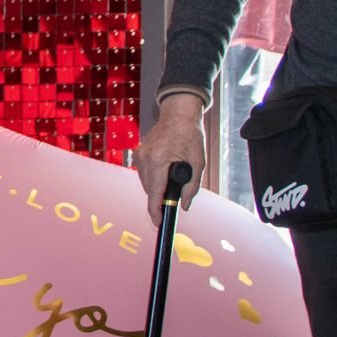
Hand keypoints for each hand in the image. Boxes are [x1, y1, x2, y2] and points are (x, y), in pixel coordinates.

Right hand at [138, 94, 206, 228]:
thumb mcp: (198, 163)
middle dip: (159, 197)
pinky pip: (143, 173)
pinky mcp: (138, 152)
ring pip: (145, 182)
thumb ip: (191, 187)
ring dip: (156, 187)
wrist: (179, 115)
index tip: (158, 222)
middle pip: (149, 190)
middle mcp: (146, 157)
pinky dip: (152, 177)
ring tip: (170, 179)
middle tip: (173, 198)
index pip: (155, 192)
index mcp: (159, 159)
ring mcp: (140, 154)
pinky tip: (163, 172)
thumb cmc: (190, 135)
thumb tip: (184, 205)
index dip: (155, 210)